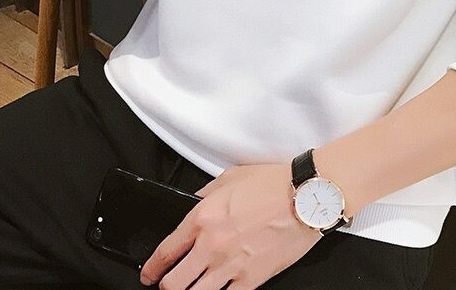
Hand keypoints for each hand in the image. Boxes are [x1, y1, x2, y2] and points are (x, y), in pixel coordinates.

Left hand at [139, 162, 322, 289]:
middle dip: (167, 285)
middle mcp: (211, 245)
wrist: (306, 197)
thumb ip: (207, 193)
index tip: (149, 274)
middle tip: (167, 284)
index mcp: (203, 217)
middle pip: (174, 282)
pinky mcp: (251, 280)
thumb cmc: (274, 183)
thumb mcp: (232, 177)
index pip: (166, 251)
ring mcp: (230, 266)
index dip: (152, 268)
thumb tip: (195, 202)